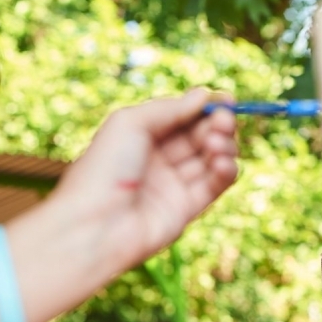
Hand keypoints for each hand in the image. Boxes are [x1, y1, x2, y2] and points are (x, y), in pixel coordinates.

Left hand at [52, 88, 236, 277]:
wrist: (94, 225)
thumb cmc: (103, 170)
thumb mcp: (130, 123)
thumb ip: (169, 108)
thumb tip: (204, 96)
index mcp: (139, 137)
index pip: (181, 116)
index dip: (205, 107)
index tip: (227, 99)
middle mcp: (156, 160)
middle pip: (199, 135)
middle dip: (217, 124)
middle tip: (223, 121)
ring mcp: (171, 185)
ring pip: (210, 158)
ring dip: (222, 146)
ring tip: (215, 144)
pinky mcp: (185, 210)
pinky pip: (214, 186)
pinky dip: (225, 171)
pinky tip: (221, 163)